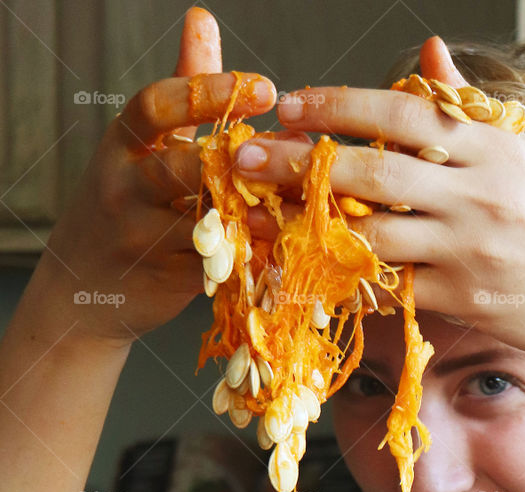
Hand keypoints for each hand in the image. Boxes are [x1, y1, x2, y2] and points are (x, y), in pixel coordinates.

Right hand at [40, 7, 275, 344]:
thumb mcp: (144, 144)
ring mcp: (145, 238)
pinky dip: (258, 251)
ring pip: (207, 221)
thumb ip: (181, 88)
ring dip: (256, 210)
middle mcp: (126, 188)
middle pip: (182, 168)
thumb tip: (201, 19)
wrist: (83, 291)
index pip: (155, 107)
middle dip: (239, 160)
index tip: (266, 88)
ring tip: (301, 196)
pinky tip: (293, 241)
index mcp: (121, 145)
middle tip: (293, 149)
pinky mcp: (171, 280)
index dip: (210, 93)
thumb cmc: (126, 203)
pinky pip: (222, 263)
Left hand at [232, 36, 524, 369]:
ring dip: (315, 224)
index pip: (401, 111)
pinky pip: (395, 285)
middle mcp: (477, 190)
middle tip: (246, 157)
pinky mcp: (466, 298)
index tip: (292, 106)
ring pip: (373, 229)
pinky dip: (357, 276)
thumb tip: (429, 55)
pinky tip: (321, 269)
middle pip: (372, 168)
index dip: (338, 106)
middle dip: (301, 161)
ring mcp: (469, 247)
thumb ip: (469, 111)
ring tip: (270, 217)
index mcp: (492, 145)